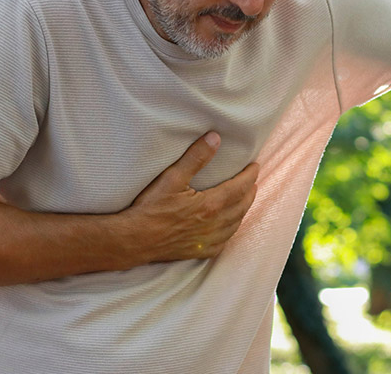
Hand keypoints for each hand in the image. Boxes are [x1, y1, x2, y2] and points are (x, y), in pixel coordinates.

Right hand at [123, 132, 257, 260]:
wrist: (135, 239)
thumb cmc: (151, 208)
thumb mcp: (172, 177)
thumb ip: (196, 157)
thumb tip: (215, 138)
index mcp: (211, 204)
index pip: (240, 187)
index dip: (250, 175)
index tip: (255, 166)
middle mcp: (215, 224)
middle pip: (242, 205)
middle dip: (250, 191)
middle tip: (253, 180)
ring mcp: (208, 240)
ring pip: (236, 224)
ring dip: (243, 209)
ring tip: (245, 199)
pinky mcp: (200, 252)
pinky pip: (224, 241)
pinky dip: (231, 231)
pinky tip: (229, 227)